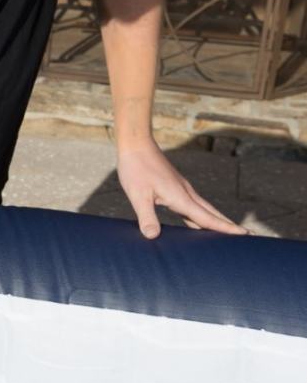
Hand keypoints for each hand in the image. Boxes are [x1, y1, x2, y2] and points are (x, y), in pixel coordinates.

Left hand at [116, 137, 248, 238]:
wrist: (137, 145)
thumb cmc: (136, 169)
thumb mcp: (138, 195)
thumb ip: (146, 216)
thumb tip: (153, 237)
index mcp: (181, 197)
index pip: (206, 217)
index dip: (224, 228)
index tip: (245, 234)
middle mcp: (186, 193)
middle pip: (211, 213)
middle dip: (228, 225)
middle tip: (247, 236)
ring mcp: (182, 189)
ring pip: (203, 209)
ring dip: (216, 220)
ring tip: (228, 232)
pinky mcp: (175, 187)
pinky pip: (193, 205)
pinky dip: (200, 216)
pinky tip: (197, 222)